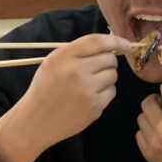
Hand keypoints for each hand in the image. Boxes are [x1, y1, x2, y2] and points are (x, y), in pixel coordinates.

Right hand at [0, 33, 130, 161]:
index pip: (96, 42)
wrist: (36, 120)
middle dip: (107, 61)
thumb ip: (77, 52)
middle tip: (96, 68)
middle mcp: (76, 71)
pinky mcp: (94, 107)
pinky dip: (104, 93)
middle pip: (110, 59)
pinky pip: (111, 92)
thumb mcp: (52, 63)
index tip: (125, 44)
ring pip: (113, 75)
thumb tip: (111, 46)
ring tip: (90, 84)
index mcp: (63, 57)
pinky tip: (90, 96)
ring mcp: (87, 90)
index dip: (115, 40)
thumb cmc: (45, 88)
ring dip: (106, 77)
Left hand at [136, 82, 161, 161]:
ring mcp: (154, 142)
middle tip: (158, 103)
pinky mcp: (148, 154)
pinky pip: (139, 135)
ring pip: (140, 119)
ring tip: (157, 120)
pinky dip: (146, 131)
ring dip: (149, 116)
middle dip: (153, 100)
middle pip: (147, 105)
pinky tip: (155, 134)